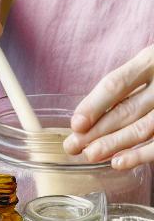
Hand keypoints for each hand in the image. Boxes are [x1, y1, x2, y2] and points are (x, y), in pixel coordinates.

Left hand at [64, 47, 153, 167]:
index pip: (117, 84)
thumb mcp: (149, 64)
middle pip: (128, 109)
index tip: (76, 124)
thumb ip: (129, 83)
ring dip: (115, 144)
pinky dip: (142, 154)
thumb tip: (89, 114)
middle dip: (98, 131)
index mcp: (150, 60)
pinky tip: (121, 161)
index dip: (94, 104)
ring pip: (144, 128)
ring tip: (92, 155)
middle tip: (73, 146)